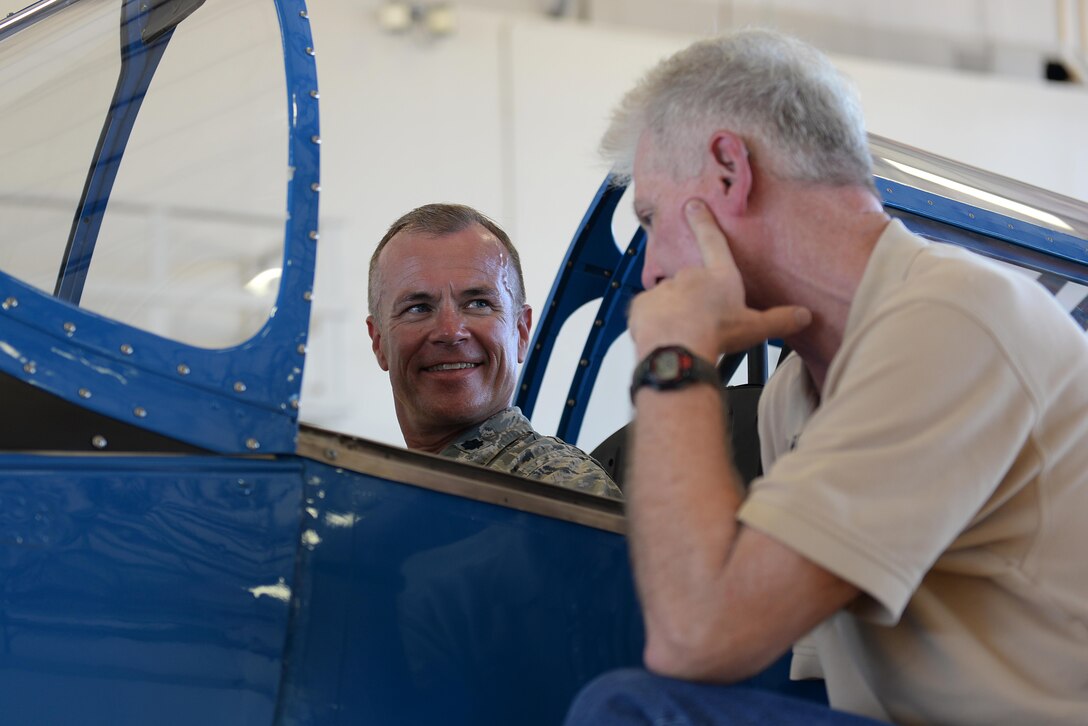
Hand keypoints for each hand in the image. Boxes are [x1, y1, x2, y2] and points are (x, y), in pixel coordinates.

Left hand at [628, 199, 810, 359]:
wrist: (678, 349)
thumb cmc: (716, 334)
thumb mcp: (755, 328)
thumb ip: (779, 320)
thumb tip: (805, 316)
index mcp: (719, 276)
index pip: (713, 241)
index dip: (703, 221)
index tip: (693, 204)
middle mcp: (690, 276)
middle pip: (691, 282)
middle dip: (693, 298)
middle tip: (700, 321)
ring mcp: (665, 288)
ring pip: (669, 298)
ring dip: (674, 311)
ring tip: (684, 334)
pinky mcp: (643, 304)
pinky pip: (649, 311)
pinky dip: (654, 321)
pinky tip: (664, 336)